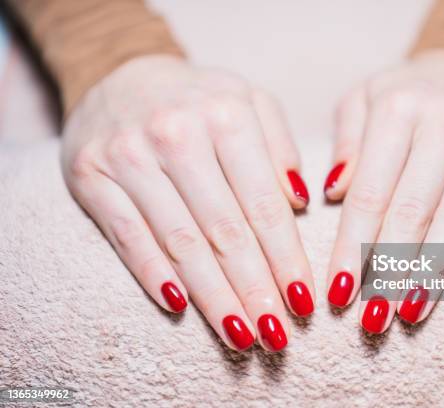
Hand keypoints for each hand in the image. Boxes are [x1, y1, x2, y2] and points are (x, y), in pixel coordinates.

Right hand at [62, 55, 313, 350]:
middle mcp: (177, 134)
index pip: (264, 204)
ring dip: (213, 296)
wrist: (120, 73)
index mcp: (226, 115)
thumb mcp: (249, 101)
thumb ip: (280, 147)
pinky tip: (180, 308)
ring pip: (180, 242)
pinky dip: (154, 275)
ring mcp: (129, 155)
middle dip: (255, 289)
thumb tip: (301, 204)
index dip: (286, 258)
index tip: (304, 300)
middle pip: (224, 230)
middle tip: (277, 335)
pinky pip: (128, 236)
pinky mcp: (91, 175)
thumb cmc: (199, 99)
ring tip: (241, 335)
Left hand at [324, 50, 443, 331]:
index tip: (339, 293)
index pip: (370, 194)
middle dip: (390, 271)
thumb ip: (346, 143)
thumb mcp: (365, 100)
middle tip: (374, 317)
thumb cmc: (410, 93)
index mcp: (398, 108)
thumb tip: (331, 194)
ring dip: (433, 271)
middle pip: (413, 211)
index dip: (353, 248)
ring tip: (409, 309)